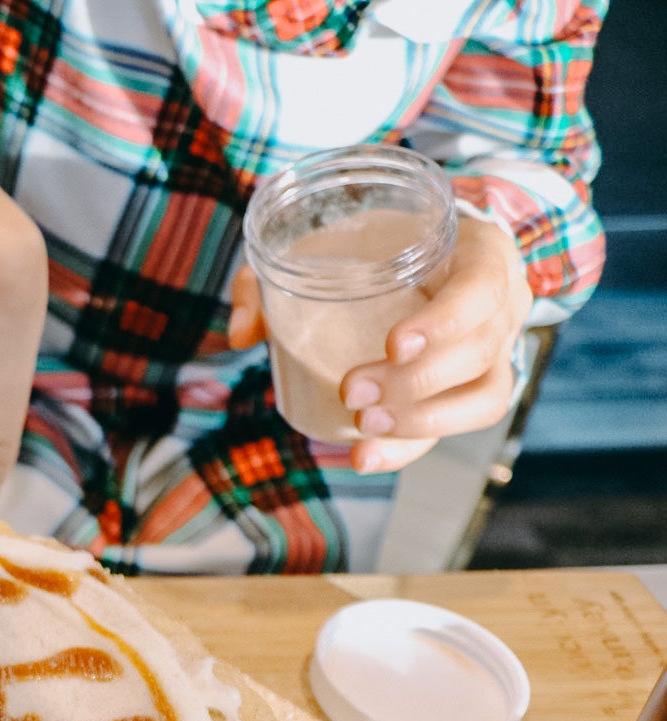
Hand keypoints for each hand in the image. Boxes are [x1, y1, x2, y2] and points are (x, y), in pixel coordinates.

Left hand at [231, 217, 531, 473]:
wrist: (409, 256)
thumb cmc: (367, 244)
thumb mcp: (320, 241)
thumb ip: (270, 278)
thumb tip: (239, 334)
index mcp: (481, 252)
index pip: (482, 289)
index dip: (444, 322)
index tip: (392, 346)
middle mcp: (503, 302)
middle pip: (480, 352)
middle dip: (414, 382)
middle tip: (351, 389)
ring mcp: (497, 350)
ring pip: (484, 397)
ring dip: (421, 420)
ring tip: (363, 423)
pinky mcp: (473, 390)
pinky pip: (458, 427)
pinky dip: (410, 447)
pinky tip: (364, 457)